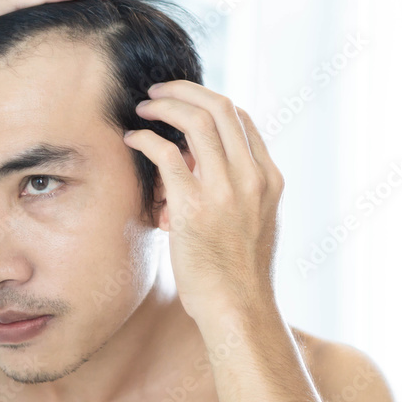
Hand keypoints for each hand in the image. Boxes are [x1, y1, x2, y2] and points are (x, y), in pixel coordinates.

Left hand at [123, 81, 284, 321]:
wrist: (239, 310)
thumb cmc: (236, 273)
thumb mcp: (251, 223)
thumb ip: (234, 191)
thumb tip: (194, 165)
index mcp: (269, 179)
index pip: (241, 119)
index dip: (207, 101)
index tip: (182, 101)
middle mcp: (252, 178)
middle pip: (220, 109)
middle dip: (184, 91)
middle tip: (156, 92)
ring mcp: (226, 191)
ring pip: (195, 122)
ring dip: (164, 107)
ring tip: (142, 109)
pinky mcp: (193, 208)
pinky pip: (165, 155)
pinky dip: (145, 139)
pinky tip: (132, 140)